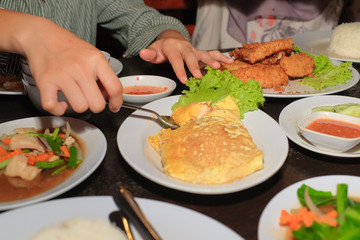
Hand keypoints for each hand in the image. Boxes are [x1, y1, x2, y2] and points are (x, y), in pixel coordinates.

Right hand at [1, 10, 122, 115]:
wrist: (41, 36)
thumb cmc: (69, 47)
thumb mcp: (93, 55)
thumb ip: (103, 75)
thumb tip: (109, 97)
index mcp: (96, 60)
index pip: (115, 88)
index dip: (117, 102)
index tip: (114, 106)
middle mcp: (80, 68)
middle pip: (97, 104)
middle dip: (96, 105)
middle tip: (91, 98)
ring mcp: (62, 75)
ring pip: (80, 108)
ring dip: (78, 106)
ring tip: (75, 97)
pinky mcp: (45, 82)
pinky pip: (53, 107)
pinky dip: (58, 109)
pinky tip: (61, 102)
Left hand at [139, 30, 233, 82]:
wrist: (172, 39)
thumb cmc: (163, 48)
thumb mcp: (154, 50)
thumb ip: (149, 53)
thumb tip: (142, 53)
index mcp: (173, 48)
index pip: (176, 59)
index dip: (180, 69)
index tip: (183, 79)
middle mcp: (186, 48)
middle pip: (191, 56)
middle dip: (196, 66)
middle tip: (199, 75)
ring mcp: (195, 50)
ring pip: (205, 53)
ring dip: (213, 60)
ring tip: (220, 67)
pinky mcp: (201, 53)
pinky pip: (213, 54)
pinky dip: (222, 57)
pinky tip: (230, 62)